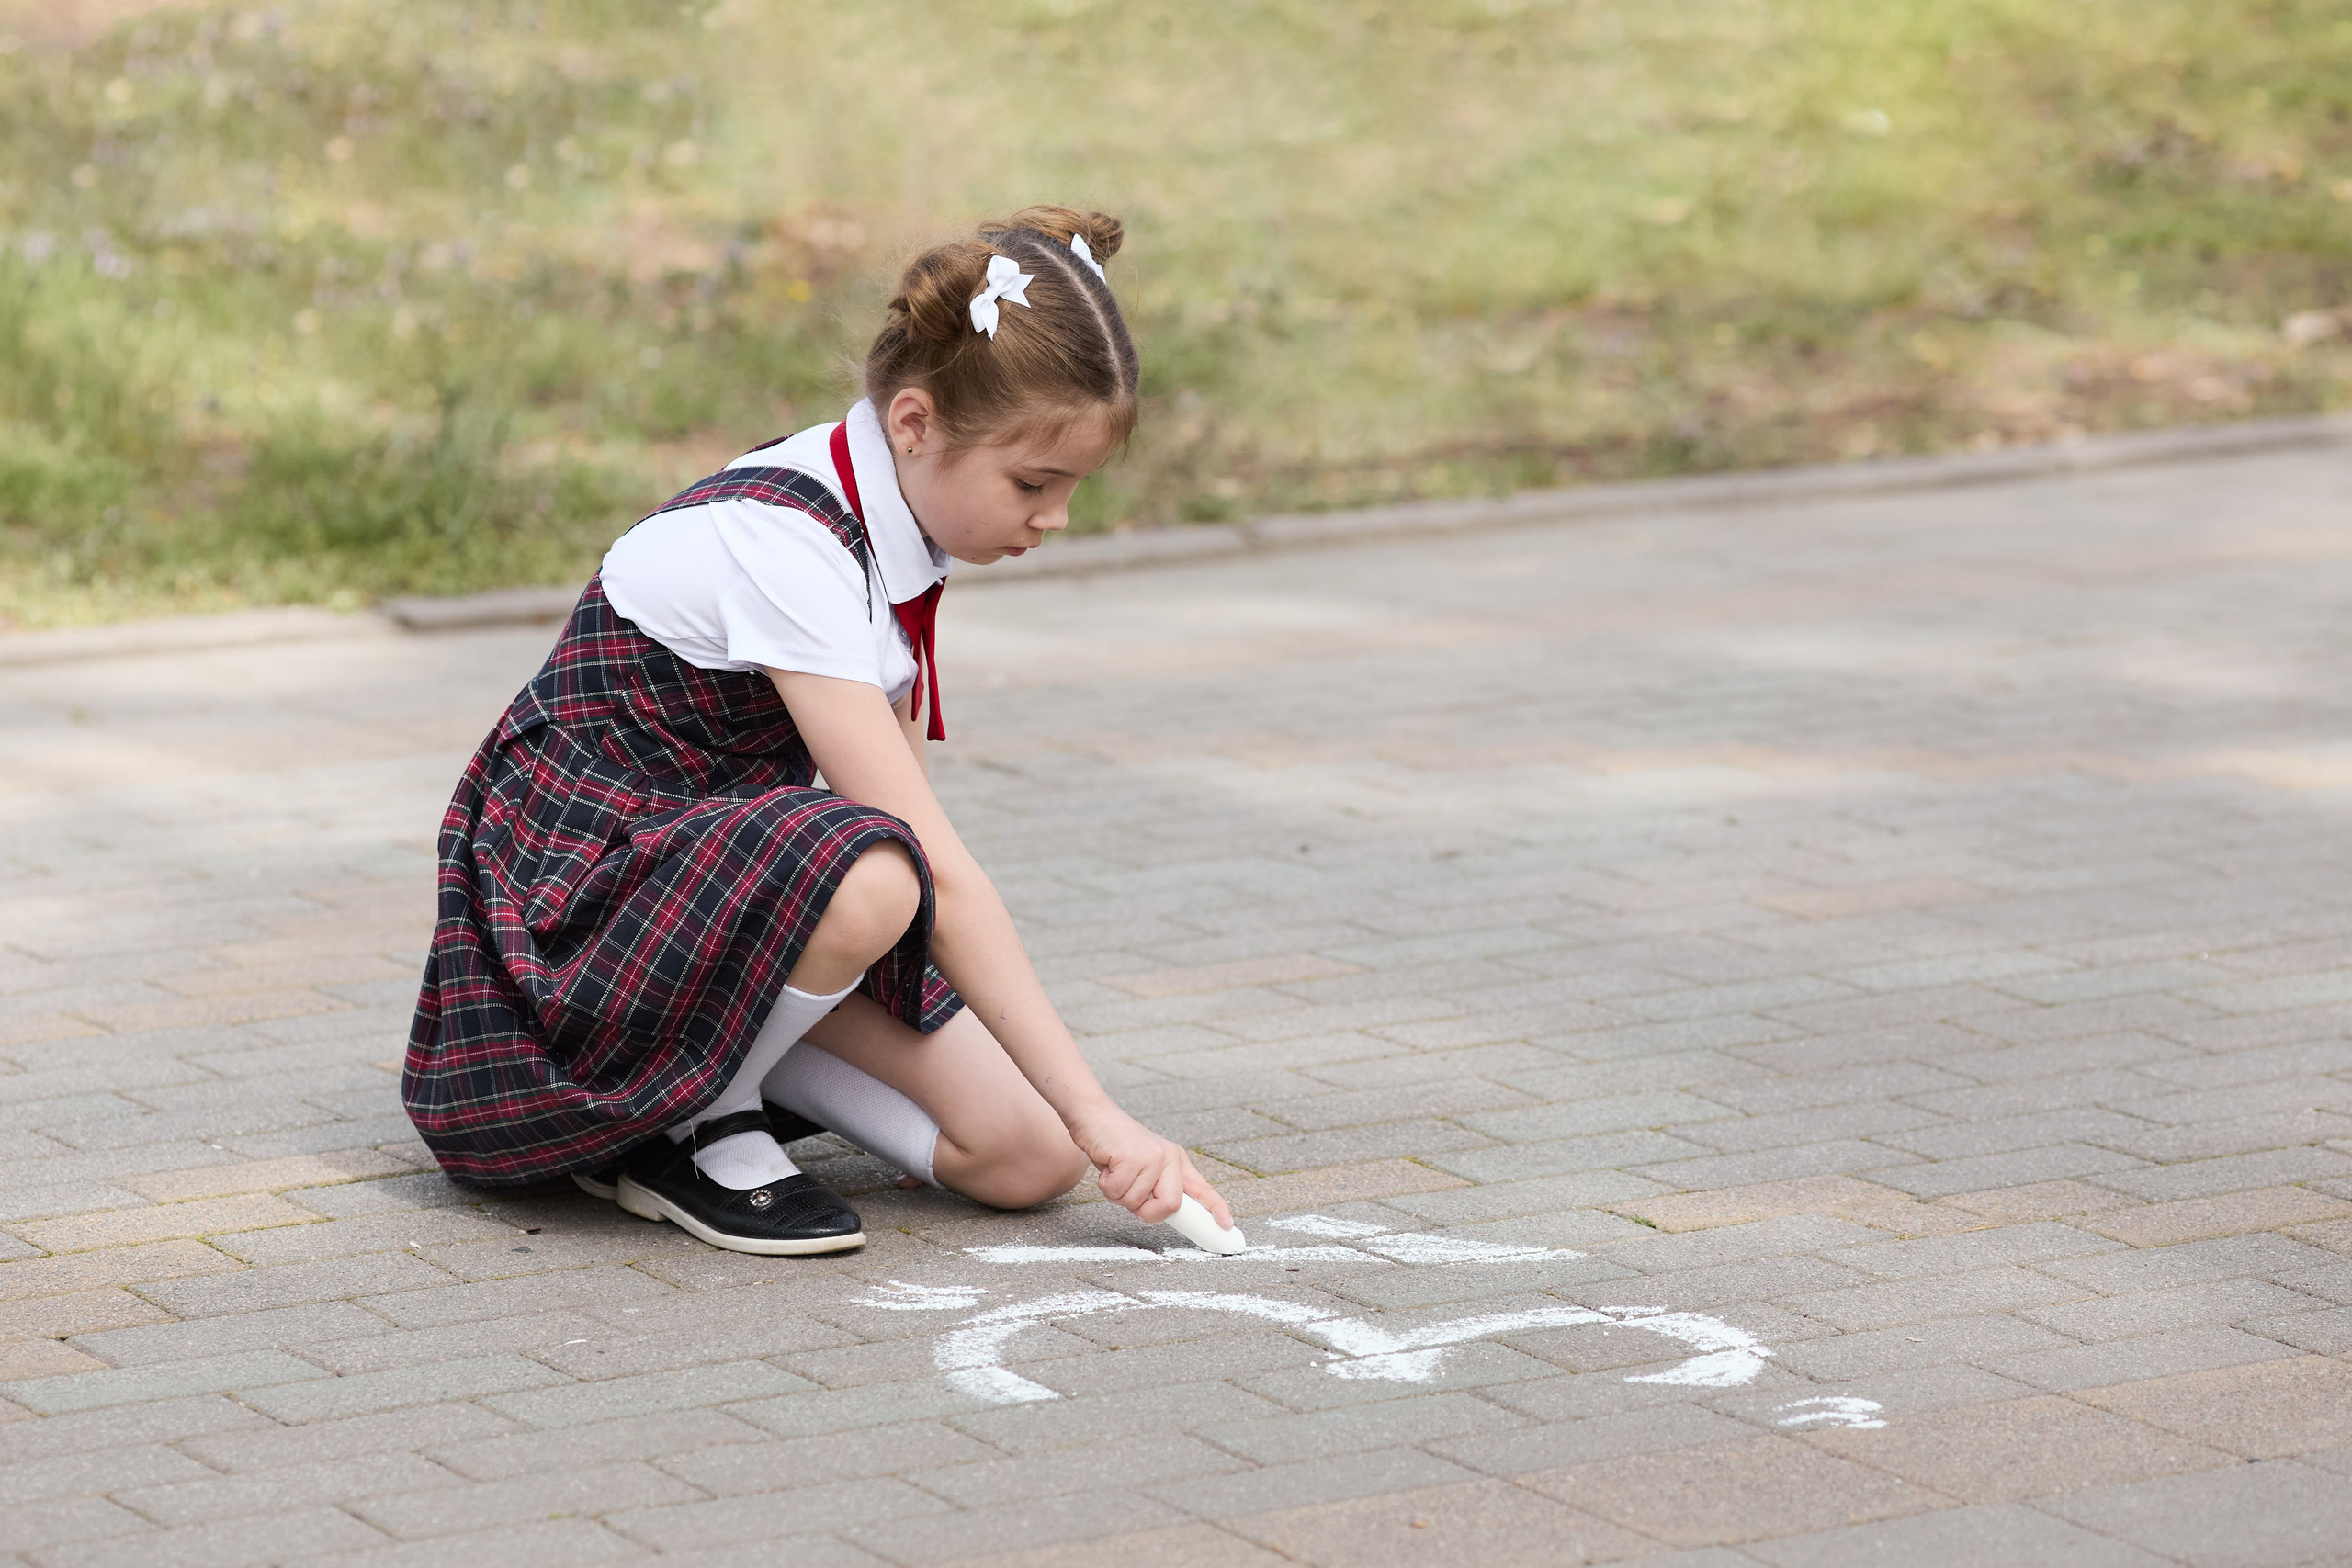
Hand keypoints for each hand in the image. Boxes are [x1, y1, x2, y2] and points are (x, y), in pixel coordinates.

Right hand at [1070, 1103, 1232, 1227]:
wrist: (1094, 1115)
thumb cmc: (1115, 1146)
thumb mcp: (1144, 1165)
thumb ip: (1156, 1187)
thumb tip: (1163, 1212)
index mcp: (1176, 1161)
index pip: (1202, 1187)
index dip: (1216, 1207)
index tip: (1227, 1223)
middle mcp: (1169, 1158)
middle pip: (1170, 1205)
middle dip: (1146, 1211)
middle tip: (1130, 1195)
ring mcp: (1152, 1157)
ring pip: (1136, 1203)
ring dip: (1118, 1194)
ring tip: (1115, 1171)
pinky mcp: (1131, 1157)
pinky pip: (1118, 1191)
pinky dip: (1106, 1185)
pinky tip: (1107, 1166)